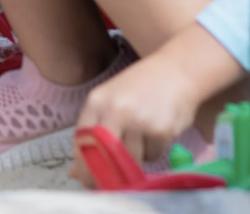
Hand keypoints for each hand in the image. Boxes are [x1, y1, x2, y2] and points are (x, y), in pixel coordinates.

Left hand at [72, 30, 234, 181]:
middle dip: (107, 172)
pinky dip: (153, 151)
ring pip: (130, 159)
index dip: (83, 166)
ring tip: (141, 140)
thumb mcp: (111, 101)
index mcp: (97, 101)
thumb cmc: (141, 86)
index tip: (87, 178)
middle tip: (113, 178)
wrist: (176, 71)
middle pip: (105, 156)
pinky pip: (152, 155)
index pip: (82, 142)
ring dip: (134, 159)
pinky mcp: (162, 130)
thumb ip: (92, 134)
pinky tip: (156, 133)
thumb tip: (73, 172)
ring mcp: (139, 120)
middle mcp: (116, 110)